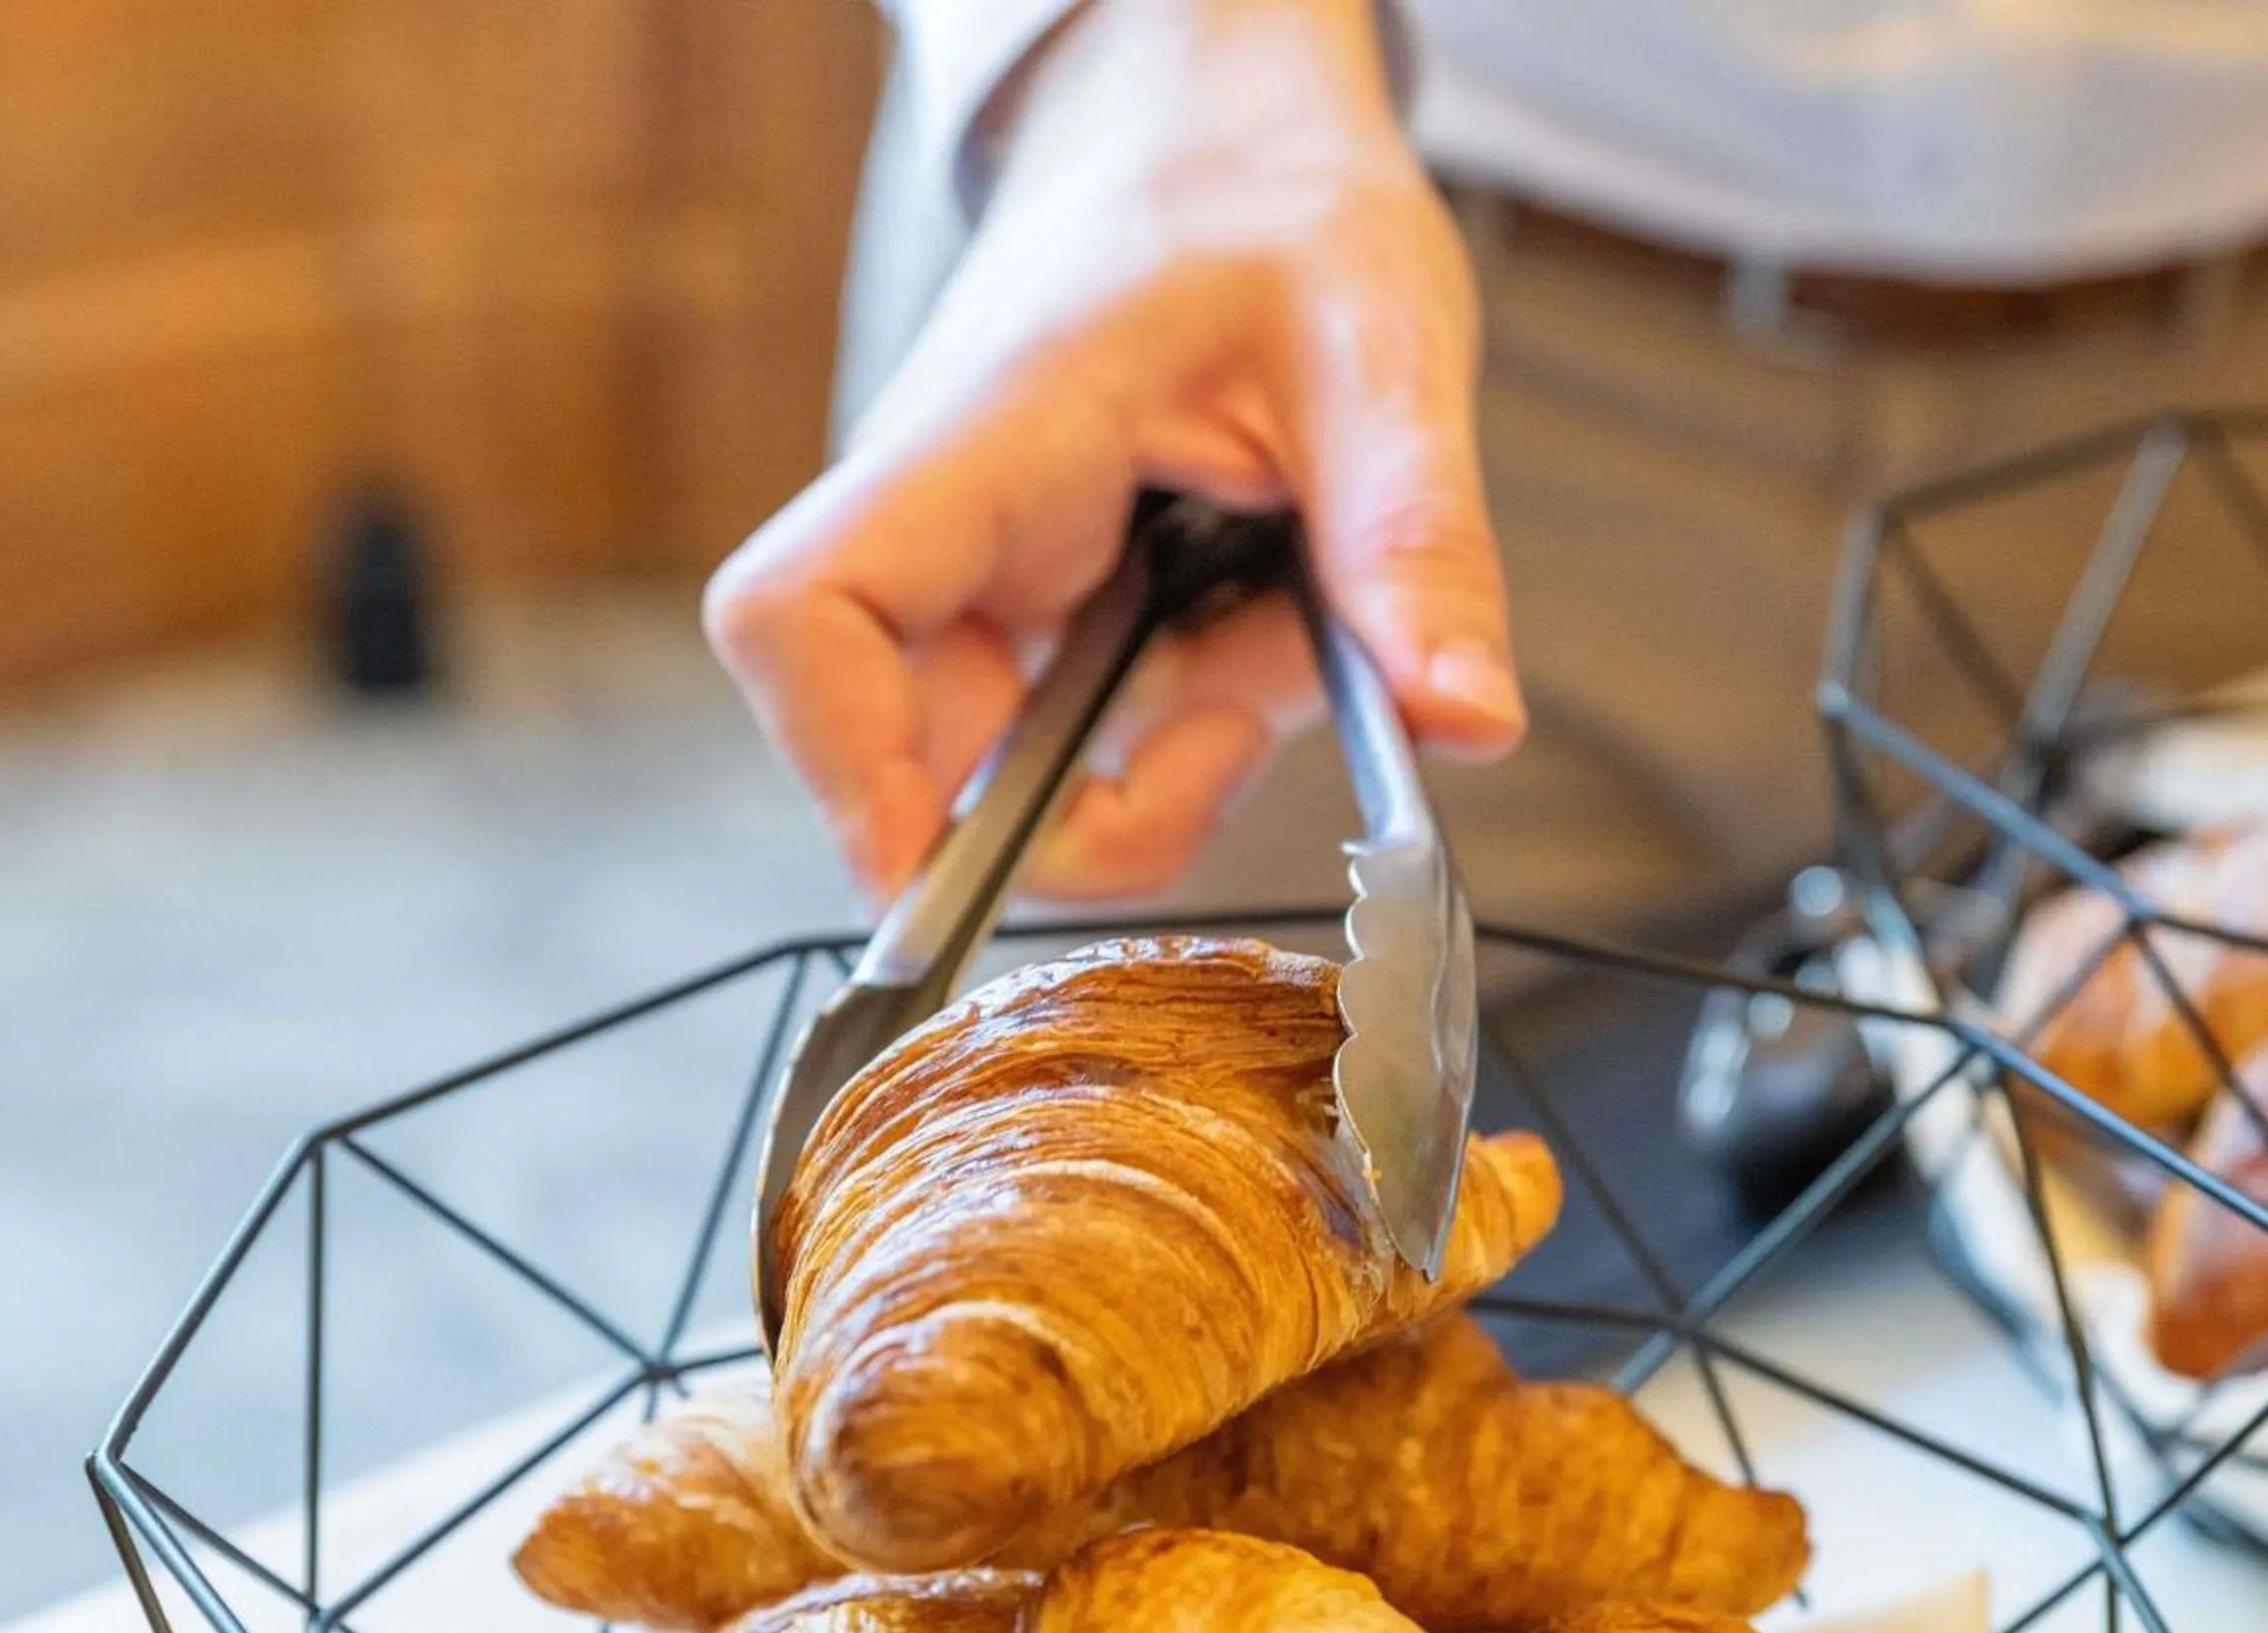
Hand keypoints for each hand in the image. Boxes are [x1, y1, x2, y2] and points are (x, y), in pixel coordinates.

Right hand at [704, 0, 1521, 901]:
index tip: (950, 874)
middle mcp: (950, 529)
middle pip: (915, 758)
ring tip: (1283, 626)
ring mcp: (988, 577)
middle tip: (1237, 740)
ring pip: (1029, 766)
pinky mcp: (1042, 606)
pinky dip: (1197, 716)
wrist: (1219, 123)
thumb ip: (1412, 541)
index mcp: (982, 444)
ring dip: (1175, 753)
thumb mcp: (1377, 344)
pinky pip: (1096, 728)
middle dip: (1093, 810)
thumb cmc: (1263, 189)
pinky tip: (1264, 620)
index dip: (842, 776)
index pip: (803, 624)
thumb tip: (1465, 721)